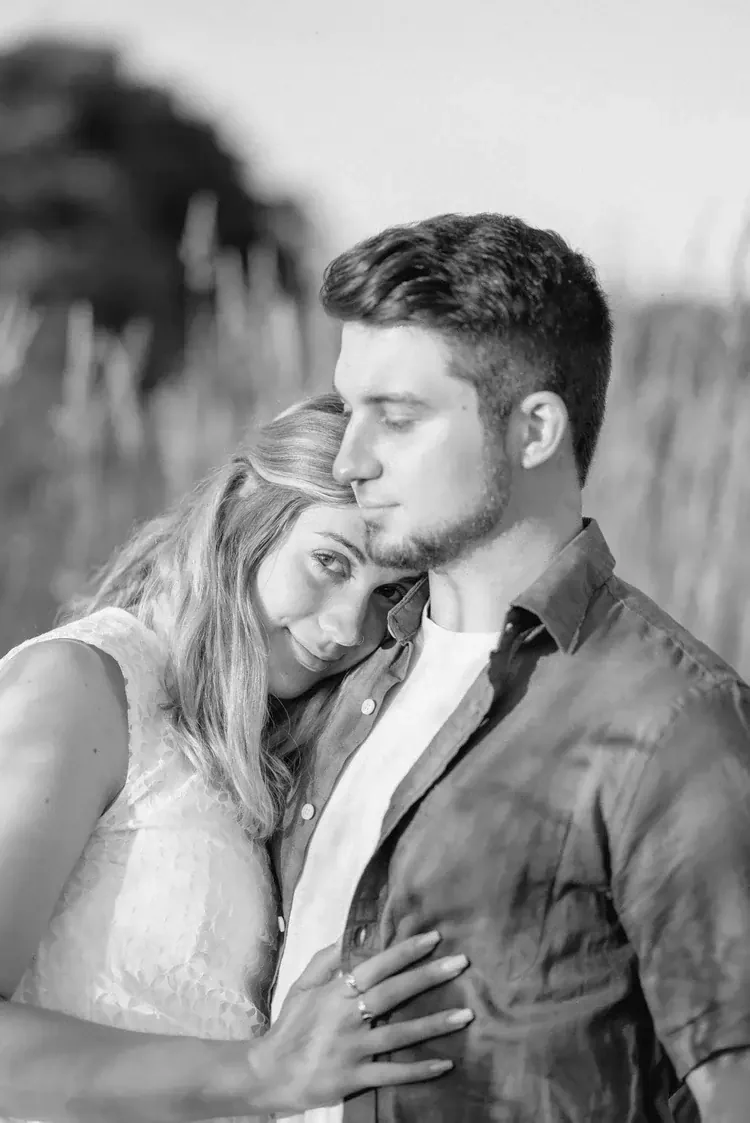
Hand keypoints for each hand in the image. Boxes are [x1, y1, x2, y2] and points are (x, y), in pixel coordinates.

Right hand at [249, 931, 470, 1114]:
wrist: (270, 1074)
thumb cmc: (289, 1027)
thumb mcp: (302, 986)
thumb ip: (327, 959)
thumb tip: (351, 934)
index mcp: (336, 992)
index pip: (377, 966)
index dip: (405, 951)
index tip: (434, 938)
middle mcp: (347, 1017)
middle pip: (394, 993)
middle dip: (429, 976)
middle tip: (461, 963)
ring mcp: (353, 1049)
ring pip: (400, 1034)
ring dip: (435, 1024)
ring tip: (466, 1014)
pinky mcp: (355, 1077)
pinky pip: (392, 1073)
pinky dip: (419, 1070)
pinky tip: (445, 1064)